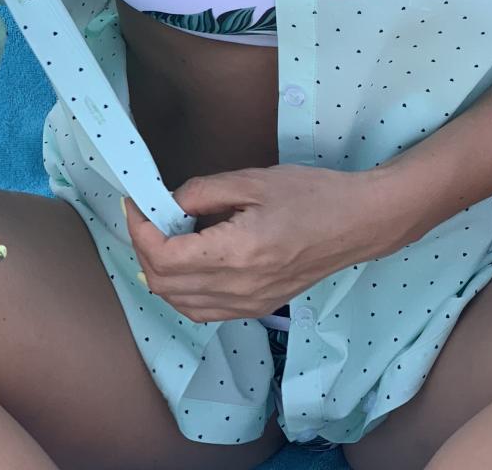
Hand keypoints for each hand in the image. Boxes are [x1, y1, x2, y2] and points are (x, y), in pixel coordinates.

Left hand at [124, 163, 394, 321]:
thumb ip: (205, 192)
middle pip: (165, 285)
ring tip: (162, 237)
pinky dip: (182, 291)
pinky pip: (203, 311)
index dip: (140, 231)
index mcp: (237, 252)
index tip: (134, 204)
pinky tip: (188, 262)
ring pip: (180, 304)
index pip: (165, 257)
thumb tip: (169, 203)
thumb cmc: (311, 194)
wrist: (356, 223)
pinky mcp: (257, 309)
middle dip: (144, 250)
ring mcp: (248, 305)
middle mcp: (238, 288)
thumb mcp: (254, 180)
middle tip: (145, 216)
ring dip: (160, 274)